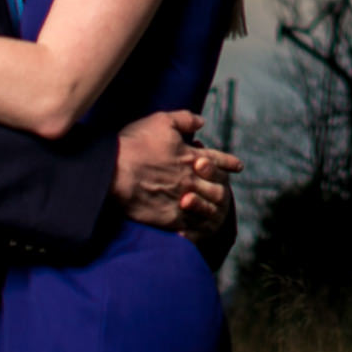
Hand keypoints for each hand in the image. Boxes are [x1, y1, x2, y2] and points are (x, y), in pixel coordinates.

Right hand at [112, 110, 239, 232]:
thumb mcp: (161, 121)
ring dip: (213, 209)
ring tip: (218, 213)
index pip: (217, 160)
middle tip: (226, 192)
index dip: (229, 162)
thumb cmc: (134, 144)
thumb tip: (201, 121)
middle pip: (217, 186)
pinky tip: (198, 231)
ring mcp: (181, 200)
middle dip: (223, 188)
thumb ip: (184, 120)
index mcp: (191, 157)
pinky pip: (190, 226)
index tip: (238, 166)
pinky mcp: (168, 218)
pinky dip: (196, 229)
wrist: (112, 172)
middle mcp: (191, 179)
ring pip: (207, 208)